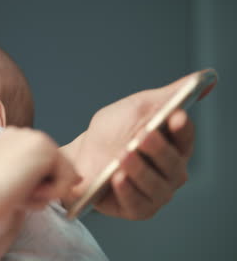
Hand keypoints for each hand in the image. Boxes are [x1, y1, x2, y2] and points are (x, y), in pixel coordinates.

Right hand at [0, 127, 80, 239]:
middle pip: (55, 169)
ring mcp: (33, 138)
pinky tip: (26, 193)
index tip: (13, 196)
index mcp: (7, 141)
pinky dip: (52, 195)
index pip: (40, 166)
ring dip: (45, 194)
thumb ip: (36, 181)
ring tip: (16, 195)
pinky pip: (69, 180)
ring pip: (62, 175)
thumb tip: (77, 179)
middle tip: (13, 196)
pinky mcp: (46, 148)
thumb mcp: (8, 188)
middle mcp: (21, 134)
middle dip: (41, 190)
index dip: (36, 186)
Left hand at [63, 70, 215, 219]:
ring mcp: (156, 192)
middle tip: (142, 136)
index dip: (182, 128)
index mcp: (175, 145)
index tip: (174, 116)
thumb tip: (205, 78)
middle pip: (173, 163)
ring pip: (157, 185)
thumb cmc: (112, 131)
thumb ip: (169, 95)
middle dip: (158, 149)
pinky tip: (117, 178)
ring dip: (140, 170)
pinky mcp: (137, 209)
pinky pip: (138, 204)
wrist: (81, 154)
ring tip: (123, 156)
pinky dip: (128, 191)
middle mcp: (171, 171)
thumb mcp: (137, 107)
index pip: (186, 137)